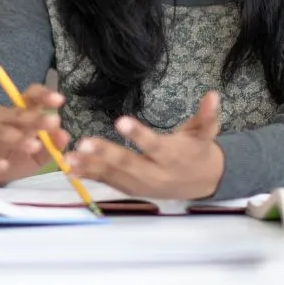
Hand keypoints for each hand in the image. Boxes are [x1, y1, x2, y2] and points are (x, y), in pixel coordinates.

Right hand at [0, 84, 69, 186]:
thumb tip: (65, 136)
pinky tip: (3, 165)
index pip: (30, 96)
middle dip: (36, 118)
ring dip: (19, 139)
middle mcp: (1, 118)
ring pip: (2, 133)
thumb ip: (51, 144)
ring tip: (34, 146)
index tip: (60, 100)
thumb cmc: (11, 156)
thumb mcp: (36, 152)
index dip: (43, 95)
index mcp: (18, 113)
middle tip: (53, 122)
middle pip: (18, 114)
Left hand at [67, 91, 224, 199]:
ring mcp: (141, 184)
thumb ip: (207, 116)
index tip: (120, 120)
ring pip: (114, 176)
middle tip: (84, 142)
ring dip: (91, 167)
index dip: (138, 134)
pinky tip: (70, 168)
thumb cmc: (198, 152)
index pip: (154, 145)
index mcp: (172, 156)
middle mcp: (155, 173)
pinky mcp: (131, 189)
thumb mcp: (205, 133)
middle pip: (129, 163)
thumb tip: (213, 95)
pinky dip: (90, 176)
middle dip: (105, 154)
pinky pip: (108, 183)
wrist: (202, 183)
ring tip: (69, 158)